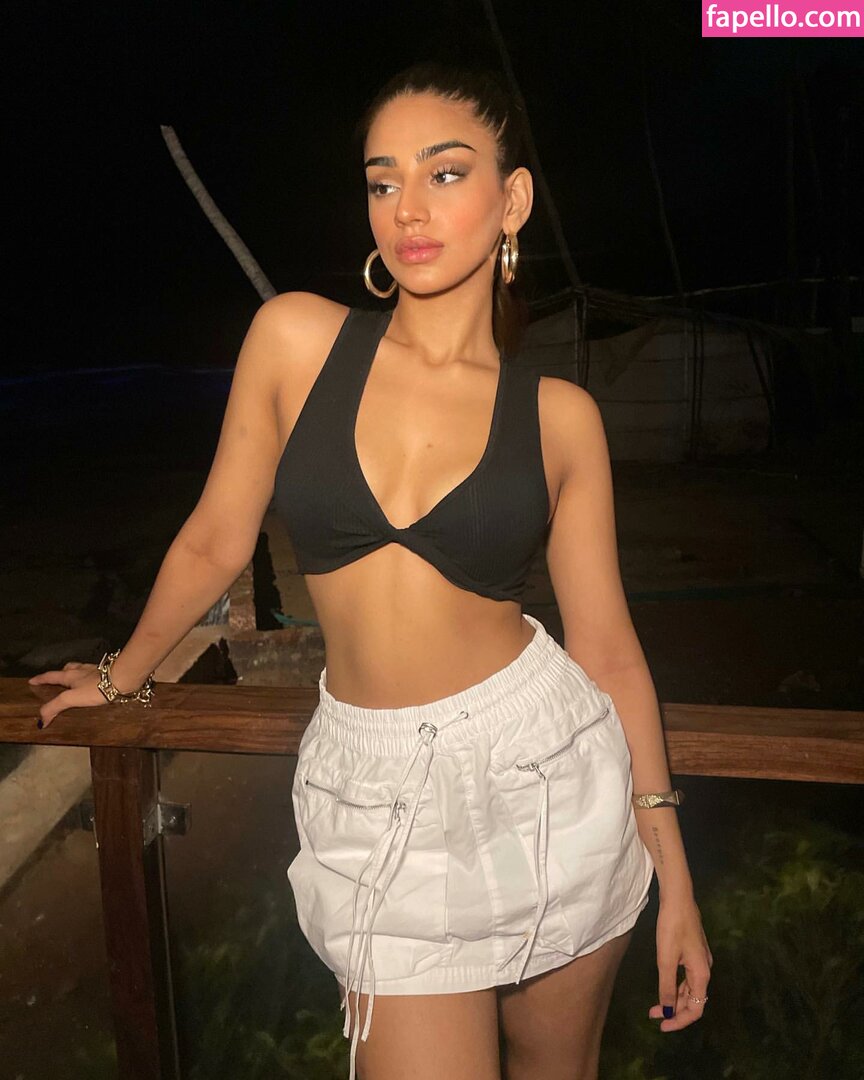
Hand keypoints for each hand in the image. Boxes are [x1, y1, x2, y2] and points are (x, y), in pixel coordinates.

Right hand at [29, 662, 107, 727]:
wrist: (122, 679)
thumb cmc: (96, 689)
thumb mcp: (72, 698)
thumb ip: (55, 707)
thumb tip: (41, 720)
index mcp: (70, 675)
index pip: (51, 676)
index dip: (40, 679)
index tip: (31, 680)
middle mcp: (81, 670)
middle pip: (66, 669)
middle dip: (59, 674)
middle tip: (55, 679)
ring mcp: (95, 671)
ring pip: (80, 670)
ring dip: (74, 674)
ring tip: (74, 681)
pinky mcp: (107, 674)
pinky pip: (93, 674)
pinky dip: (88, 677)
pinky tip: (93, 683)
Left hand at [648, 892, 712, 1031]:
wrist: (678, 897)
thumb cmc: (672, 926)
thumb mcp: (666, 958)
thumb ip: (667, 986)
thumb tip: (668, 1011)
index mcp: (702, 973)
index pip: (697, 1008)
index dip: (680, 1021)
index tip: (662, 1026)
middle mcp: (705, 969)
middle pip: (694, 1000)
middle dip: (675, 1011)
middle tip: (653, 1016)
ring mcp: (700, 960)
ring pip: (690, 989)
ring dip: (675, 999)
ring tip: (656, 1006)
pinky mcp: (694, 952)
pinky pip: (687, 977)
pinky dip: (676, 986)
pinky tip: (665, 986)